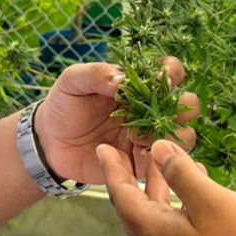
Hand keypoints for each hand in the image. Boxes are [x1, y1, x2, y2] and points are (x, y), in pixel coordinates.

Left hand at [35, 59, 198, 185]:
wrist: (48, 143)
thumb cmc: (63, 105)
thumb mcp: (73, 81)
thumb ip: (97, 73)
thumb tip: (122, 80)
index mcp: (138, 85)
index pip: (170, 71)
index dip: (172, 73)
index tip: (160, 78)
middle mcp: (150, 110)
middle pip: (187, 105)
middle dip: (184, 107)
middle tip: (162, 111)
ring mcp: (148, 137)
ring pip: (184, 136)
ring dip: (172, 135)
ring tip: (142, 137)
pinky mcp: (140, 163)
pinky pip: (163, 164)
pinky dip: (158, 158)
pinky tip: (136, 153)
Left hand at [96, 139, 235, 235]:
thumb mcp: (210, 201)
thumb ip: (181, 174)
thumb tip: (158, 148)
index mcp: (153, 231)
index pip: (122, 195)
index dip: (112, 169)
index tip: (102, 147)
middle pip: (132, 205)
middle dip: (128, 175)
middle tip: (125, 149)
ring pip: (152, 214)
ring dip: (153, 185)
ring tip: (158, 158)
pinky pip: (169, 222)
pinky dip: (172, 199)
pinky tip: (192, 183)